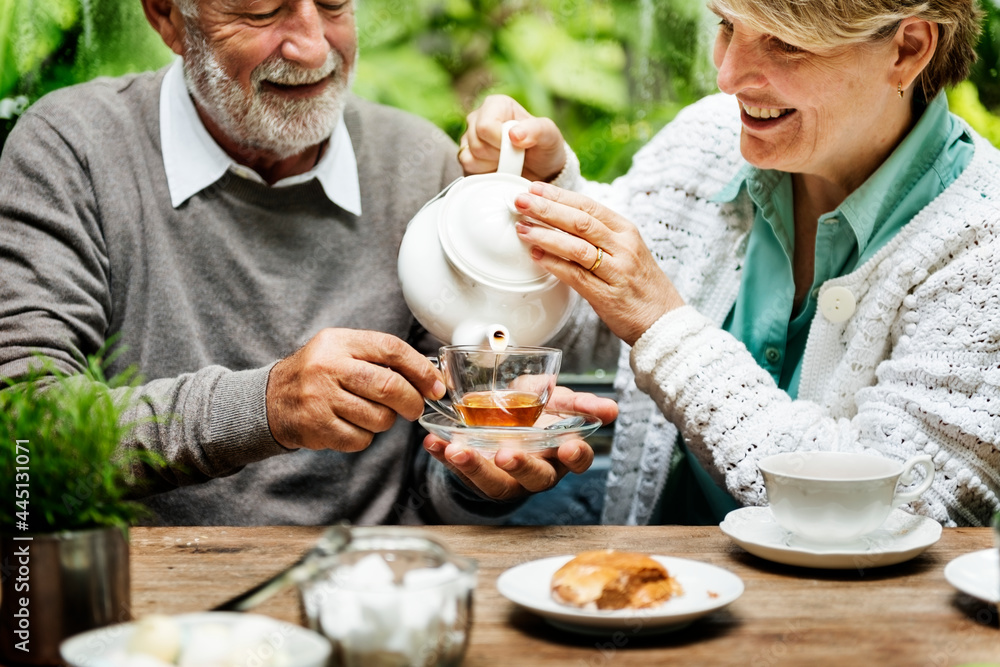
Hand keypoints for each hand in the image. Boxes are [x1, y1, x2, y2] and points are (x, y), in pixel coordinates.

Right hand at [267, 328, 444, 451]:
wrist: (271, 400)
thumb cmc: (319, 375)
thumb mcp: (342, 351)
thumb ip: (380, 357)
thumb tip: (430, 375)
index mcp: (339, 342)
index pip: (391, 349)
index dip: (421, 369)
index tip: (436, 385)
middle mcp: (328, 367)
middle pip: (389, 386)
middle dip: (412, 401)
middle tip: (415, 408)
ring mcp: (320, 398)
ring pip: (379, 417)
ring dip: (386, 421)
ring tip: (371, 413)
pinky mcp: (316, 427)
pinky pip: (361, 439)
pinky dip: (365, 437)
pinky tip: (351, 426)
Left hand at [422, 386, 617, 501]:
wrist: (501, 417)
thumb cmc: (534, 413)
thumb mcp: (556, 400)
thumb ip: (577, 403)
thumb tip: (607, 408)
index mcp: (560, 453)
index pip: (577, 461)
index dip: (575, 456)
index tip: (568, 446)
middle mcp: (536, 470)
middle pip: (534, 478)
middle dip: (521, 467)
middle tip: (505, 454)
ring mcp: (505, 477)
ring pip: (494, 483)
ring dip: (474, 467)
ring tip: (457, 449)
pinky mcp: (475, 475)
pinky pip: (459, 472)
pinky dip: (444, 457)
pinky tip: (433, 442)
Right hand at [459, 94, 566, 182]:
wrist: (541, 170)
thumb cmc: (544, 148)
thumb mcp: (549, 136)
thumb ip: (536, 130)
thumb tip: (513, 135)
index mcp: (496, 104)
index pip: (485, 126)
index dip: (500, 143)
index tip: (517, 147)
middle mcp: (478, 117)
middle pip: (477, 143)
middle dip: (498, 155)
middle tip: (515, 155)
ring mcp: (469, 136)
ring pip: (470, 157)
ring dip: (492, 164)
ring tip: (508, 160)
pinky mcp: (465, 155)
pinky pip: (466, 166)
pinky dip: (484, 172)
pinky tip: (498, 167)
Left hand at [512, 181, 685, 345]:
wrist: (664, 320)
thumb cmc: (641, 286)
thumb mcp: (627, 251)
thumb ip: (601, 236)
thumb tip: (563, 220)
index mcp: (626, 231)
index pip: (589, 205)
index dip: (559, 196)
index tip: (535, 189)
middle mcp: (623, 247)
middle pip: (580, 221)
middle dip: (547, 209)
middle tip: (521, 201)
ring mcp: (616, 271)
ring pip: (576, 246)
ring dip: (545, 235)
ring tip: (523, 229)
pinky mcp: (607, 295)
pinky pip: (575, 275)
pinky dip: (553, 264)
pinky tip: (536, 257)